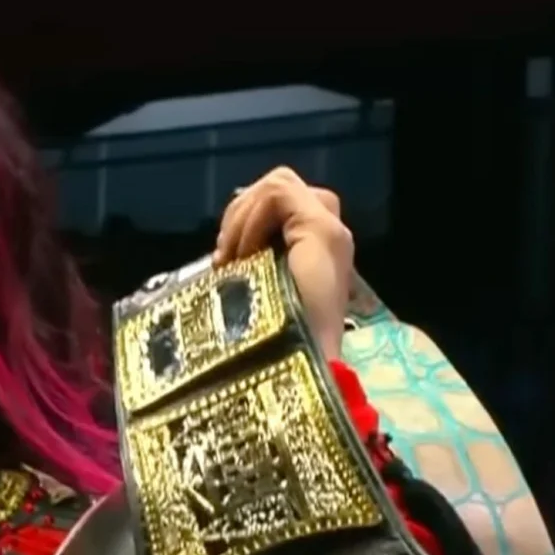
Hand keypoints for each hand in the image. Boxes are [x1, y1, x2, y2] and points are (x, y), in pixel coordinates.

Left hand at [213, 166, 352, 359]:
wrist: (301, 370)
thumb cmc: (275, 345)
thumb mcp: (256, 293)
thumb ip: (254, 265)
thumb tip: (226, 246)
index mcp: (314, 250)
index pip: (282, 203)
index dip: (246, 219)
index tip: (223, 259)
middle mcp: (329, 235)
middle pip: (281, 185)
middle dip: (241, 212)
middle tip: (224, 256)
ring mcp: (330, 231)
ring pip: (278, 184)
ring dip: (241, 218)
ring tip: (232, 260)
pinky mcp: (323, 232)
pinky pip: (278, 196)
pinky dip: (250, 220)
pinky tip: (242, 257)